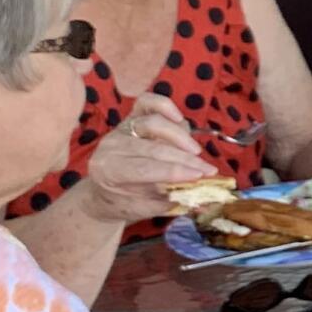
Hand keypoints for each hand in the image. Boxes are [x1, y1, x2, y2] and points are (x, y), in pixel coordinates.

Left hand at [79, 93, 217, 225]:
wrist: (103, 192)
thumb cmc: (125, 203)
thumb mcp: (145, 209)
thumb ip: (172, 202)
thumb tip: (205, 200)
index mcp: (109, 171)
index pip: (146, 168)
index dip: (176, 171)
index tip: (201, 176)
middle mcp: (111, 146)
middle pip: (155, 148)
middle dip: (186, 159)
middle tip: (208, 170)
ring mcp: (120, 129)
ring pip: (154, 123)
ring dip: (180, 137)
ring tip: (196, 152)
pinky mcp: (130, 117)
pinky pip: (147, 103)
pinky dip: (164, 106)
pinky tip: (179, 118)